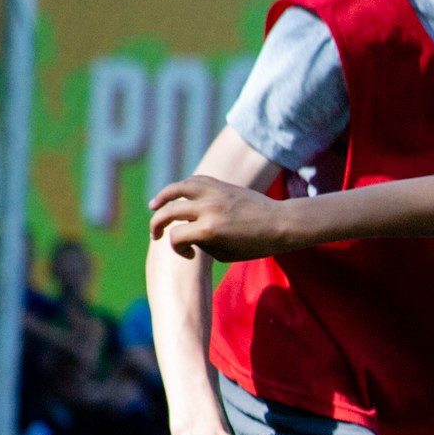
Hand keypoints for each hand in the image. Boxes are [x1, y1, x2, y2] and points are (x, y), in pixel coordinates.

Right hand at [149, 176, 298, 261]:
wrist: (279, 224)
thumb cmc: (254, 245)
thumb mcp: (224, 253)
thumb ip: (200, 242)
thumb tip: (184, 230)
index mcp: (209, 230)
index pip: (176, 237)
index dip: (176, 249)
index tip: (189, 254)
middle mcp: (208, 209)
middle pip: (169, 212)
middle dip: (157, 224)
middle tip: (156, 234)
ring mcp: (214, 193)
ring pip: (177, 188)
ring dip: (162, 197)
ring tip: (154, 206)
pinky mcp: (220, 184)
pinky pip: (194, 180)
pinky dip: (182, 188)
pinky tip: (177, 196)